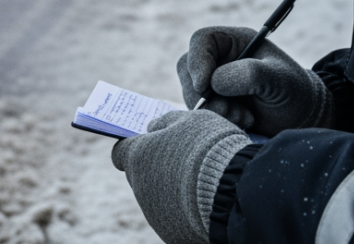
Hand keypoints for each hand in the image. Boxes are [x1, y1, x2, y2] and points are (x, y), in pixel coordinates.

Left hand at [111, 110, 251, 243]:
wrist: (233, 189)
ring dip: (171, 191)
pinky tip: (205, 204)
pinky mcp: (170, 233)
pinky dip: (185, 212)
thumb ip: (166, 122)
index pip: (120, 153)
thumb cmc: (210, 147)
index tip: (150, 146)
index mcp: (138, 157)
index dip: (133, 147)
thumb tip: (153, 127)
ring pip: (156, 199)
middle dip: (155, 170)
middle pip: (139, 177)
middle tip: (183, 163)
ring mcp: (154, 213)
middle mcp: (140, 187)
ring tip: (201, 185)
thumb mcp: (190, 120)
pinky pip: (173, 218)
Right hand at [177, 26, 330, 135]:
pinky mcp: (213, 104)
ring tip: (244, 117)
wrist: (301, 118)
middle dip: (202, 93)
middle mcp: (220, 59)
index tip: (204, 85)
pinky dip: (216, 120)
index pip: (201, 40)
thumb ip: (250, 74)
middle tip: (227, 109)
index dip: (198, 61)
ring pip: (191, 93)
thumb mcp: (278, 79)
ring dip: (212, 110)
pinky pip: (199, 112)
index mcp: (235, 41)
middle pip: (188, 68)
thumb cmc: (294, 91)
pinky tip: (242, 122)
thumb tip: (214, 82)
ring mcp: (214, 82)